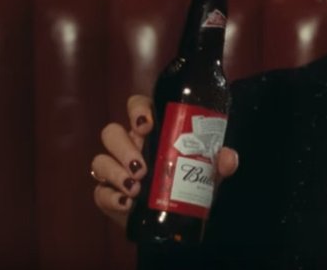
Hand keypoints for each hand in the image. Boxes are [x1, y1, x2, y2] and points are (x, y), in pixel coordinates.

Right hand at [91, 94, 239, 227]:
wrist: (175, 220)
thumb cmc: (188, 184)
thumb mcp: (208, 173)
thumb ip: (219, 162)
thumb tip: (227, 158)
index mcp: (152, 132)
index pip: (137, 107)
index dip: (137, 110)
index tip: (146, 125)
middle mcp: (129, 146)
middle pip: (112, 133)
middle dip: (124, 147)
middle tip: (143, 167)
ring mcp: (115, 169)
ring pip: (100, 160)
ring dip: (116, 172)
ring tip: (136, 187)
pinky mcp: (107, 194)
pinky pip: (99, 192)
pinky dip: (111, 197)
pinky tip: (126, 203)